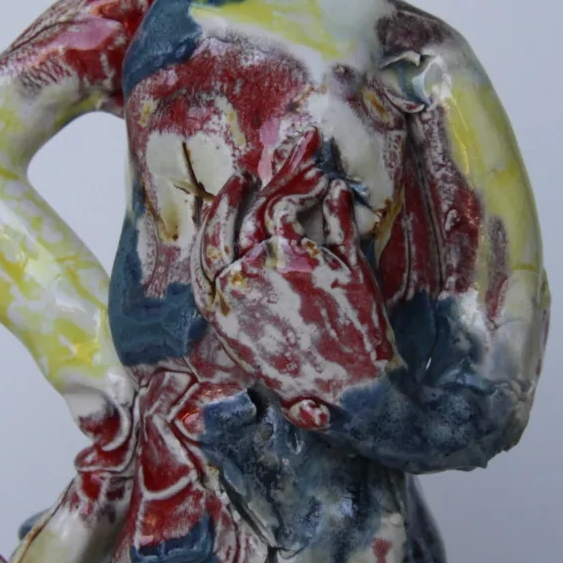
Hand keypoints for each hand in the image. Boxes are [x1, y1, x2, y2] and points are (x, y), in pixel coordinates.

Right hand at [192, 128, 393, 424]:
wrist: (355, 395)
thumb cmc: (307, 383)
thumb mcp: (257, 353)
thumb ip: (242, 311)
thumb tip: (239, 276)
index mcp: (221, 306)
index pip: (207, 247)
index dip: (218, 214)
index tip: (230, 192)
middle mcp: (243, 279)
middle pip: (240, 218)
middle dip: (244, 188)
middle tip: (255, 170)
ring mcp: (281, 265)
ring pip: (278, 206)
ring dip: (292, 181)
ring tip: (308, 167)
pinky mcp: (321, 258)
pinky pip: (320, 213)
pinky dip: (329, 196)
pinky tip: (336, 190)